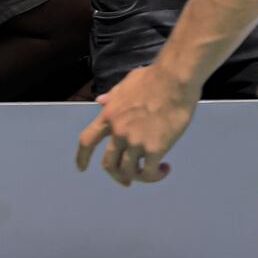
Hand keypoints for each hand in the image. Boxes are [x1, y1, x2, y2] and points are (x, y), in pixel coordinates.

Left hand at [75, 64, 193, 185]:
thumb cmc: (155, 76)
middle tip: (127, 180)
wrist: (175, 78)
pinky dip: (156, 175)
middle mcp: (118, 132)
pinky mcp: (154, 148)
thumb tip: (100, 100)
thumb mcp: (127, 84)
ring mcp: (135, 141)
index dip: (82, 157)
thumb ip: (113, 96)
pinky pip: (150, 171)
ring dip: (139, 176)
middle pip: (109, 164)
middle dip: (117, 175)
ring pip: (129, 171)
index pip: (87, 141)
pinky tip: (165, 169)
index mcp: (109, 116)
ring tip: (155, 172)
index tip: (82, 168)